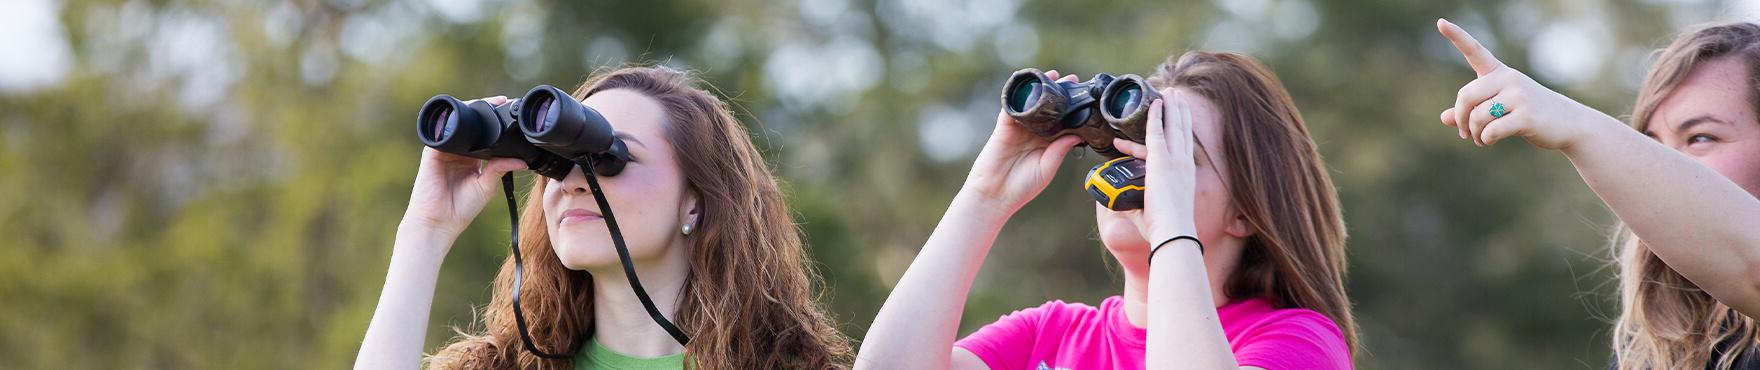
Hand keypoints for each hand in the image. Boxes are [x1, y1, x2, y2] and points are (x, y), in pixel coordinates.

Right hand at [400, 96, 526, 242]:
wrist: (438, 222)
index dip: (496, 124)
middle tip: (504, 103)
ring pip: (458, 124)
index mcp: (471, 158)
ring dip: (473, 113)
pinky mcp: (432, 151)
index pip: (484, 135)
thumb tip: (522, 160)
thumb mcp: (486, 186)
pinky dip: (454, 123)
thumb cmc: (460, 209)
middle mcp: (457, 152)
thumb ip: (500, 170)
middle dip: (486, 113)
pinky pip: (443, 132)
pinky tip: (468, 117)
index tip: (512, 113)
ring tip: (491, 104)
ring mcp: (444, 150)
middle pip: (472, 126)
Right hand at [959, 71, 1085, 212]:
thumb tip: (1078, 133)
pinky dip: (1019, 94)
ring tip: (1053, 76)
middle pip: (1048, 109)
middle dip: (1059, 94)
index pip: (1062, 122)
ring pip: (1031, 104)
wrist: (995, 195)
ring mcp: (1019, 129)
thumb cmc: (1022, 186)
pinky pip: (1011, 106)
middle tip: (1073, 80)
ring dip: (1041, 89)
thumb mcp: (1048, 167)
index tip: (1085, 98)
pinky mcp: (1004, 127)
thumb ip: (1061, 149)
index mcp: (1047, 143)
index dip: (1072, 110)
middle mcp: (1033, 133)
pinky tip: (1028, 83)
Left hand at [1114, 89, 1199, 243]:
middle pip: (1184, 131)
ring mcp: (1175, 162)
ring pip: (1175, 127)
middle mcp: (1185, 165)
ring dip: (1171, 107)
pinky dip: (1155, 117)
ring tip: (1169, 91)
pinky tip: (1154, 104)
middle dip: (1181, 111)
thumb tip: (1120, 201)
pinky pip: (1157, 133)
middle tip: (1177, 95)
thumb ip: (1137, 201)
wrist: (1173, 232)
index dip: (1181, 130)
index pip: (1184, 147)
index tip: (1179, 117)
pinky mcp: (1161, 162)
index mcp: (1187, 176)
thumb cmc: (1165, 228)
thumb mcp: (1153, 210)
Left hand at [1436, 19, 1616, 149]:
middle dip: (1461, 119)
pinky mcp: (1526, 116)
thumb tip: (1443, 118)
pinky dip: (1485, 140)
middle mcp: (1508, 79)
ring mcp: (1518, 96)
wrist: (1570, 123)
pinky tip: (1489, 141)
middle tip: (1465, 132)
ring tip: (1480, 139)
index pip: (1475, 50)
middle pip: (1465, 96)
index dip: (1457, 37)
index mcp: (1499, 72)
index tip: (1440, 23)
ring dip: (1474, 134)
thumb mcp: (1500, 107)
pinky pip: (1490, 131)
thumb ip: (1471, 111)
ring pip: (1477, 117)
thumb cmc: (1530, 113)